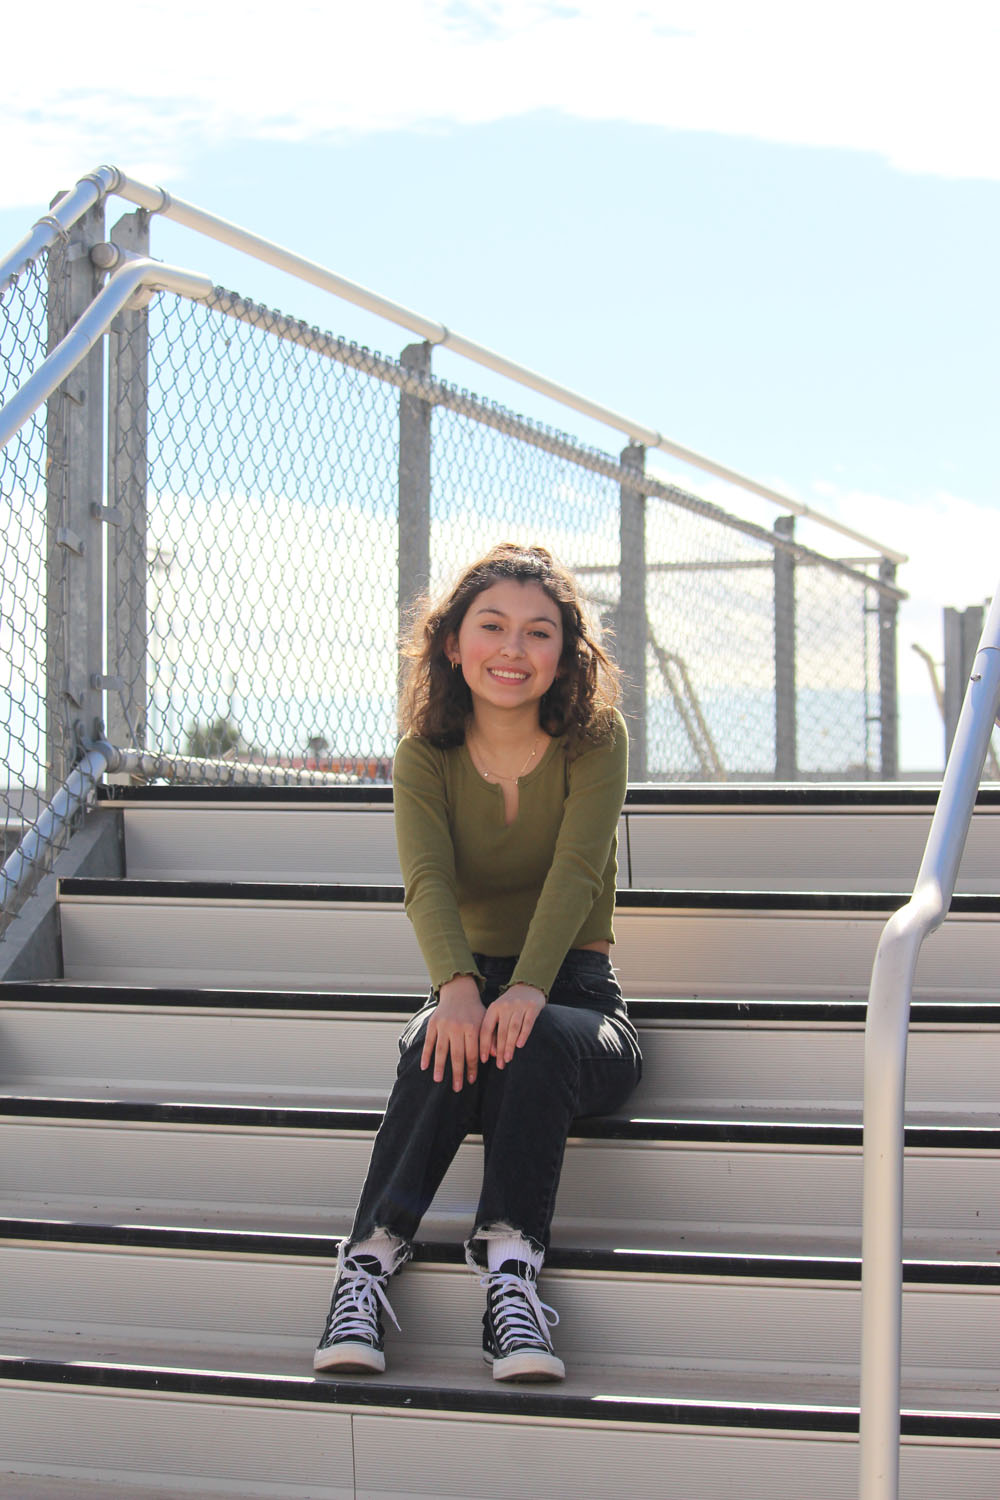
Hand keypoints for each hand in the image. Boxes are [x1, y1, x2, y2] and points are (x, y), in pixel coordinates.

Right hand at [420, 975, 485, 1090]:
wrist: (459, 992)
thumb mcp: (485, 1021)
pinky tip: (424, 1067)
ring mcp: (444, 1025)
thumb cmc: (475, 1011)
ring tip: (438, 1081)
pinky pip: (429, 1042)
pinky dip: (426, 1054)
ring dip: (439, 1067)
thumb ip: (489, 1038)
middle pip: (457, 1054)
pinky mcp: (433, 1023)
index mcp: (472, 1027)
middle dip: (457, 1073)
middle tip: (457, 1089)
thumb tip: (493, 1056)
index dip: (472, 1068)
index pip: (472, 1053)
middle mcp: (457, 1027)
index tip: (471, 1081)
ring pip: (441, 1050)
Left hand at [480, 983, 545, 1068]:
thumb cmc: (509, 1005)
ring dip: (510, 1045)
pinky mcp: (532, 1007)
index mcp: (493, 1008)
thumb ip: (494, 1029)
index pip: (486, 1029)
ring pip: (513, 1029)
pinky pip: (527, 1024)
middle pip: (501, 1031)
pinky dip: (523, 1035)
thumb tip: (492, 1053)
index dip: (484, 1045)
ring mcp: (519, 1006)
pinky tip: (520, 1045)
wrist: (527, 986)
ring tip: (508, 1059)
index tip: (483, 1059)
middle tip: (499, 1064)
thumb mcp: (498, 1012)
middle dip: (499, 1050)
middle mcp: (505, 1006)